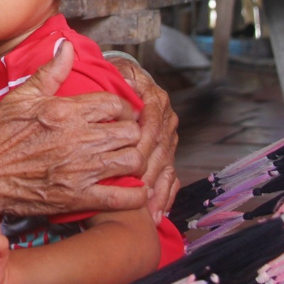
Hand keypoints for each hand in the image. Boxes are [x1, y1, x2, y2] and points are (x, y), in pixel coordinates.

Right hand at [0, 41, 147, 217]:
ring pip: (131, 161)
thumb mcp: (21, 96)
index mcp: (65, 111)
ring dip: (133, 159)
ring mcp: (79, 170)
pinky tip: (131, 189)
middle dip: (131, 132)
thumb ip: (50, 72)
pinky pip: (120, 198)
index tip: (119, 114)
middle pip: (130, 132)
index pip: (115, 103)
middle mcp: (77, 139)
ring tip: (124, 159)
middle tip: (124, 136)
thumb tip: (66, 46)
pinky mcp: (76, 198)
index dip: (123, 107)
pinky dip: (133, 194)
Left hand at [108, 55, 179, 217]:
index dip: (141, 141)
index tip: (130, 156)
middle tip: (136, 189)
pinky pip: (170, 177)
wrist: (129, 78)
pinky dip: (164, 195)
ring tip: (147, 209)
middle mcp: (165, 119)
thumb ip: (115, 76)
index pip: (150, 123)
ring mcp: (169, 138)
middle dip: (148, 170)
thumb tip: (113, 75)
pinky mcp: (167, 153)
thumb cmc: (114, 79)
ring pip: (166, 165)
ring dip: (157, 189)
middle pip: (160, 148)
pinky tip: (156, 212)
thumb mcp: (112, 71)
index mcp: (154, 98)